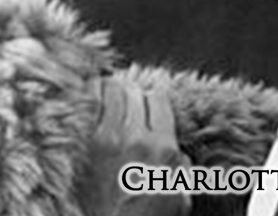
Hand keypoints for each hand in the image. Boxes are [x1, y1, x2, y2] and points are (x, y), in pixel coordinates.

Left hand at [77, 76, 191, 215]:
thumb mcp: (177, 200)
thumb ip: (182, 169)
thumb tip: (177, 153)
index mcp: (162, 148)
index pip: (159, 99)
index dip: (153, 100)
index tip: (147, 106)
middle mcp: (136, 138)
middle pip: (135, 92)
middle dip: (132, 96)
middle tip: (126, 104)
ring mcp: (106, 139)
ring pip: (112, 90)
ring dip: (111, 92)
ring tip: (108, 97)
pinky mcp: (82, 145)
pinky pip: (88, 104)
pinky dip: (90, 97)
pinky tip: (88, 100)